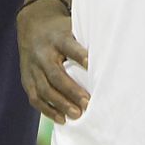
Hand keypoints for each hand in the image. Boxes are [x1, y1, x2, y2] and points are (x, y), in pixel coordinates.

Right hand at [18, 0, 88, 123]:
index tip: (91, 66)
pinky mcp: (26, 78)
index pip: (69, 47)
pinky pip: (35, 97)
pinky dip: (47, 109)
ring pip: (44, 88)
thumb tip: (118, 51)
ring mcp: (32, 67)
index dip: (80, 56)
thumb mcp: (73, 26)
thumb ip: (88, 39)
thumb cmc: (61, 30)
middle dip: (71, 90)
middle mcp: (43, 53)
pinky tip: (61, 119)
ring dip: (60, 104)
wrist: (32, 25)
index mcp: (57, 38)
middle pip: (56, 74)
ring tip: (76, 115)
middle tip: (87, 104)